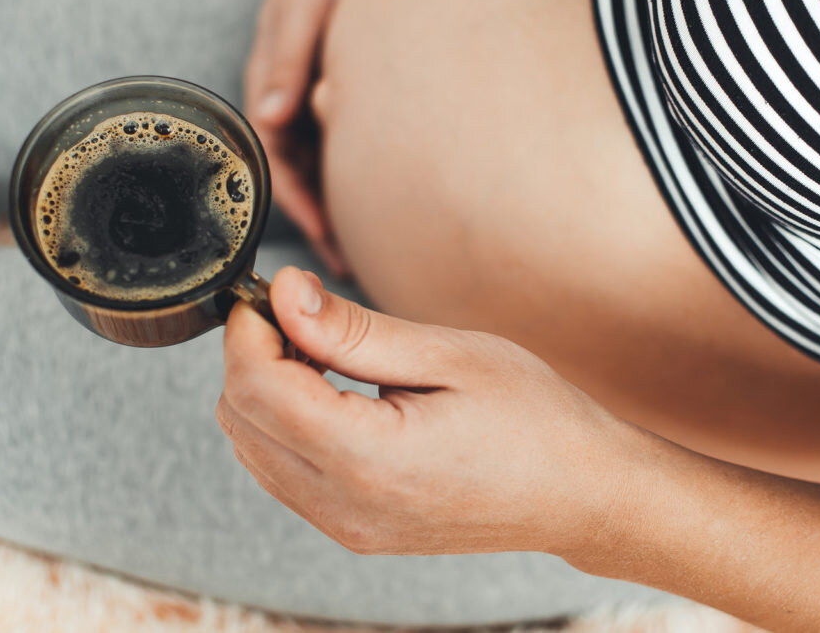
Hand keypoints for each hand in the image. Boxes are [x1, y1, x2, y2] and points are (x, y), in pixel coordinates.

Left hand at [216, 267, 635, 558]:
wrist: (580, 494)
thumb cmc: (534, 420)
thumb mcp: (448, 354)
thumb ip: (353, 330)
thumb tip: (283, 294)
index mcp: (369, 460)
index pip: (257, 389)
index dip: (249, 330)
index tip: (273, 292)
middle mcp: (344, 505)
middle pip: (240, 419)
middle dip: (252, 355)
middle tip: (301, 315)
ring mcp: (344, 526)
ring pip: (250, 447)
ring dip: (264, 390)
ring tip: (321, 353)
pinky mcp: (350, 528)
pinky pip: (279, 472)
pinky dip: (282, 424)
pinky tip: (327, 393)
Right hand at [244, 0, 365, 278]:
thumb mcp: (310, 0)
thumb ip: (288, 54)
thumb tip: (268, 118)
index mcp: (271, 77)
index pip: (273, 154)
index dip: (296, 199)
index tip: (324, 233)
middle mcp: (290, 96)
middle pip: (296, 174)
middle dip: (317, 220)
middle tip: (344, 263)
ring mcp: (315, 100)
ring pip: (320, 168)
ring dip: (336, 210)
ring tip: (358, 253)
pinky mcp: (340, 101)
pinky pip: (341, 152)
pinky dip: (354, 184)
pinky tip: (373, 211)